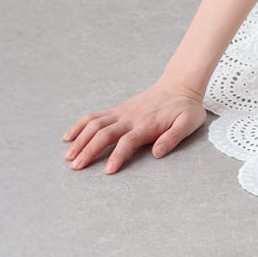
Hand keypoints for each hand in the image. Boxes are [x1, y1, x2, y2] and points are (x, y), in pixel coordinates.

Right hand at [61, 79, 209, 173]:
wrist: (179, 85)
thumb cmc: (185, 108)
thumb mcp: (188, 122)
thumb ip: (173, 137)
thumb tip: (157, 153)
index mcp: (147, 125)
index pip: (127, 141)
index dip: (117, 156)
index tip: (108, 171)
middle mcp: (130, 118)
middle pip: (104, 133)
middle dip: (89, 150)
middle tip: (76, 167)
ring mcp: (121, 113)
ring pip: (95, 124)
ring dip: (80, 140)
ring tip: (69, 156)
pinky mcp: (117, 110)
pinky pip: (94, 116)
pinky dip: (79, 125)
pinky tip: (69, 137)